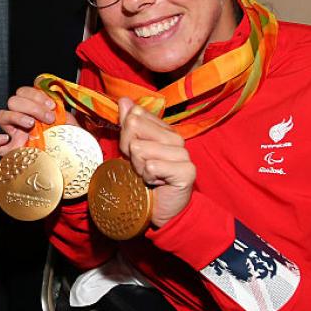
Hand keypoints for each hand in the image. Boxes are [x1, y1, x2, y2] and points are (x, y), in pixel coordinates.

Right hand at [0, 87, 77, 156]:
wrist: (70, 168)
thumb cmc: (69, 146)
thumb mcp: (68, 124)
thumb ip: (61, 113)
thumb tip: (56, 105)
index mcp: (33, 113)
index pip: (23, 93)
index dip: (36, 95)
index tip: (51, 106)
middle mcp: (21, 122)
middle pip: (13, 101)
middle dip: (32, 106)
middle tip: (48, 118)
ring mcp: (13, 137)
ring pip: (0, 115)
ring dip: (16, 116)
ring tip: (31, 124)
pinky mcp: (8, 154)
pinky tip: (6, 139)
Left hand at [117, 98, 194, 226]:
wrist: (162, 210)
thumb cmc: (146, 181)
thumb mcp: (131, 151)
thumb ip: (129, 125)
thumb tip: (124, 100)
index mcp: (163, 130)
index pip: (135, 117)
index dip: (126, 137)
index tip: (132, 153)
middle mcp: (176, 138)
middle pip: (134, 129)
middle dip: (130, 152)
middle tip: (140, 167)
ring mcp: (183, 154)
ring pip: (141, 149)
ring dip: (138, 168)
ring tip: (148, 177)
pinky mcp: (186, 170)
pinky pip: (152, 166)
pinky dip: (147, 178)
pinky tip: (156, 183)